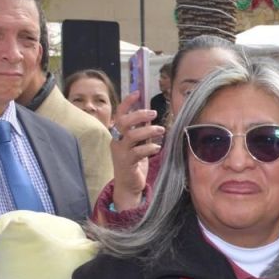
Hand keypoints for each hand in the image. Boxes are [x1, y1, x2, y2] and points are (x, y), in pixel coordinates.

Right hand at [109, 91, 164, 210]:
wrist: (129, 186)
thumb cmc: (135, 163)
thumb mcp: (139, 144)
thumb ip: (142, 132)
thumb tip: (150, 116)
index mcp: (118, 135)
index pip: (119, 115)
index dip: (127, 103)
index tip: (138, 93)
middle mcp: (117, 141)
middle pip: (123, 122)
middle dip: (139, 115)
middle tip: (154, 113)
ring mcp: (120, 152)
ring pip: (131, 135)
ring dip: (148, 130)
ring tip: (161, 130)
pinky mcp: (127, 163)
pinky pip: (138, 152)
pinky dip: (149, 147)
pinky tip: (157, 147)